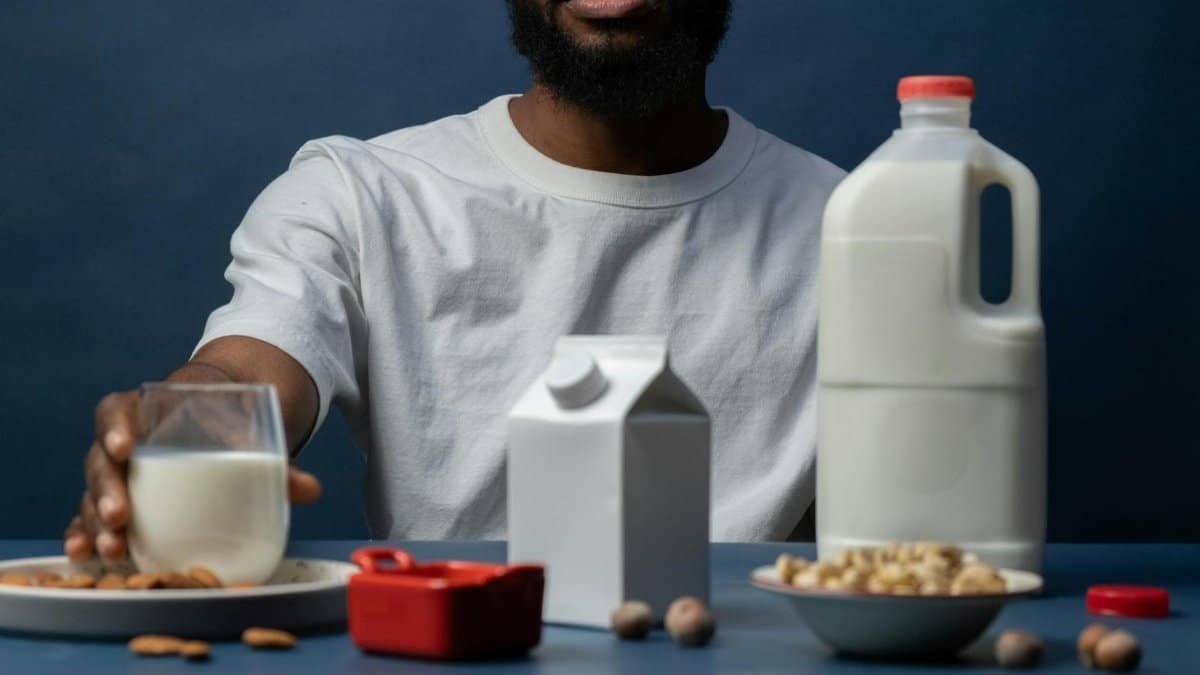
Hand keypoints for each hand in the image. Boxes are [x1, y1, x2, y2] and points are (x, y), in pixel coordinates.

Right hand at [64, 389, 322, 562]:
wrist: (226, 423)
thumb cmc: (231, 423)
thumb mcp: (250, 433)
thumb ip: (276, 460)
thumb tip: (310, 490)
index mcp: (147, 410)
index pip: (116, 409)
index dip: (114, 426)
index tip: (125, 446)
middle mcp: (122, 442)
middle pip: (100, 460)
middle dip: (105, 489)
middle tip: (119, 516)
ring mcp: (118, 474)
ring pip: (93, 494)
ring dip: (94, 523)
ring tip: (110, 550)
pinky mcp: (120, 503)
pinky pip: (93, 519)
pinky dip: (87, 537)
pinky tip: (86, 557)